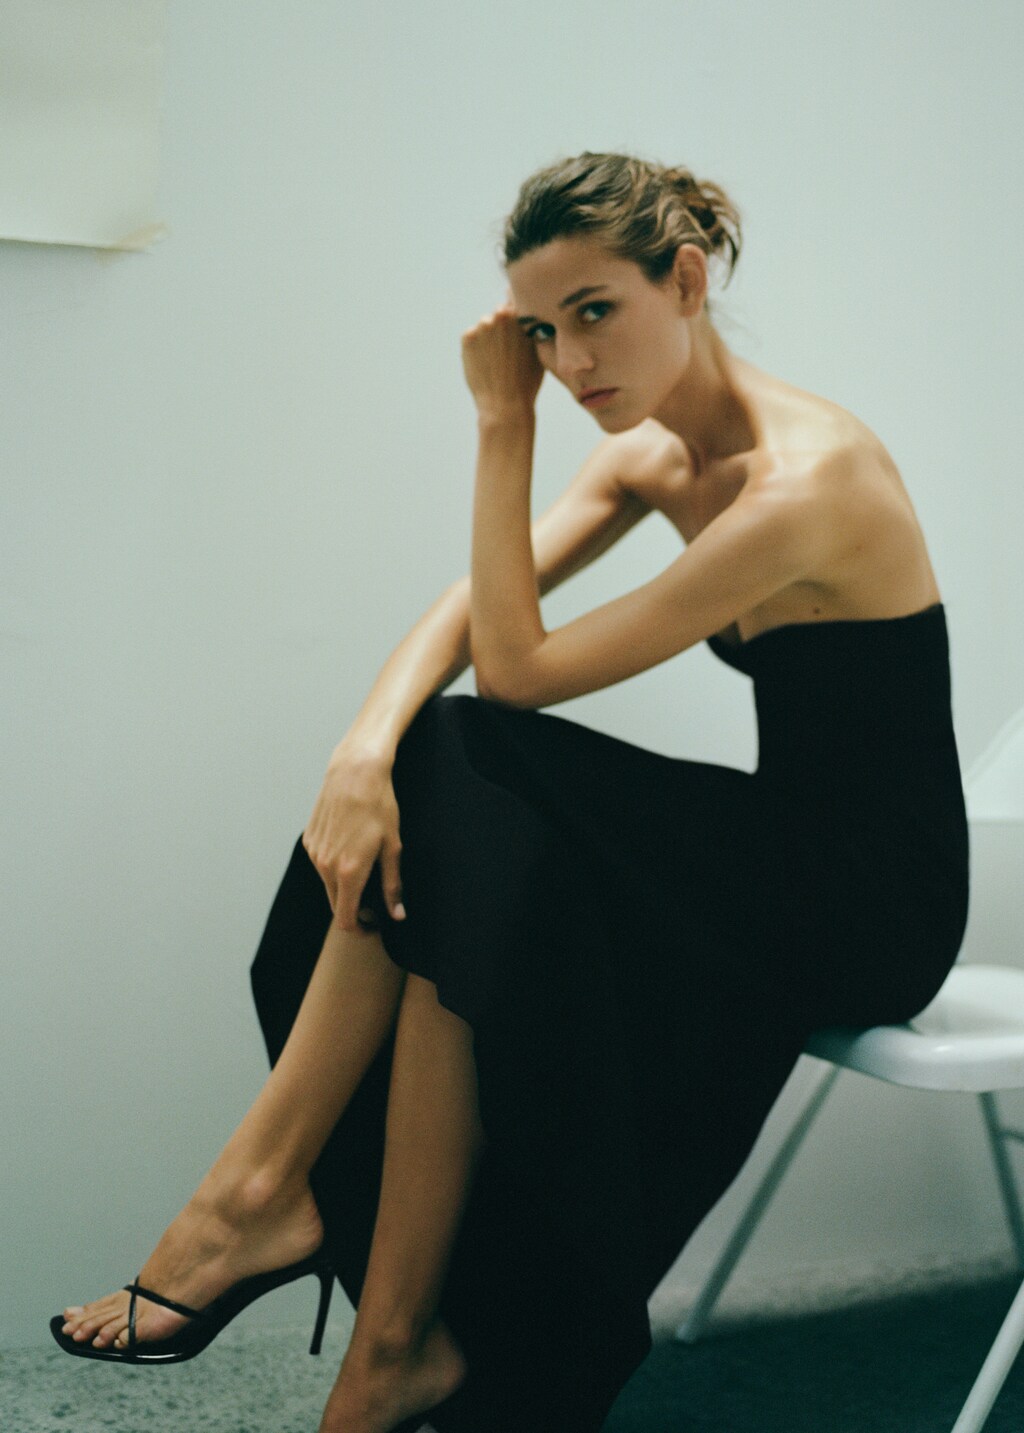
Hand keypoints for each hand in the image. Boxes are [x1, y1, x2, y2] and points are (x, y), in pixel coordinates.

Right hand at [302, 742, 404, 931]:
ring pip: (327, 884)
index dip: (360, 928)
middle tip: (374, 901)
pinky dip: (333, 866)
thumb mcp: (393, 847)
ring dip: (343, 886)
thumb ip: (392, 885)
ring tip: (365, 868)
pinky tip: (350, 847)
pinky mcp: (309, 840)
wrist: (355, 773)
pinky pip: (320, 864)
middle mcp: (325, 866)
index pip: (345, 919)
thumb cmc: (379, 807)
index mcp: (348, 872)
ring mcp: (314, 852)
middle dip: (353, 908)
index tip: (373, 924)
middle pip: (335, 905)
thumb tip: (397, 915)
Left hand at [461, 300, 543, 419]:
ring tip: (497, 361)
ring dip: (489, 337)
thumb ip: (533, 328)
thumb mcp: (538, 350)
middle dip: (502, 327)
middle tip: (507, 351)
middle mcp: (501, 316)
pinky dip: (476, 348)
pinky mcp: (467, 337)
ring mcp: (482, 325)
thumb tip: (531, 315)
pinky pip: (472, 337)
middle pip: (499, 314)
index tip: (516, 328)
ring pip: (485, 326)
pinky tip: (486, 364)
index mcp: (522, 316)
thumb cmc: (527, 381)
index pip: (516, 301)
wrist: (505, 404)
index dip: (516, 315)